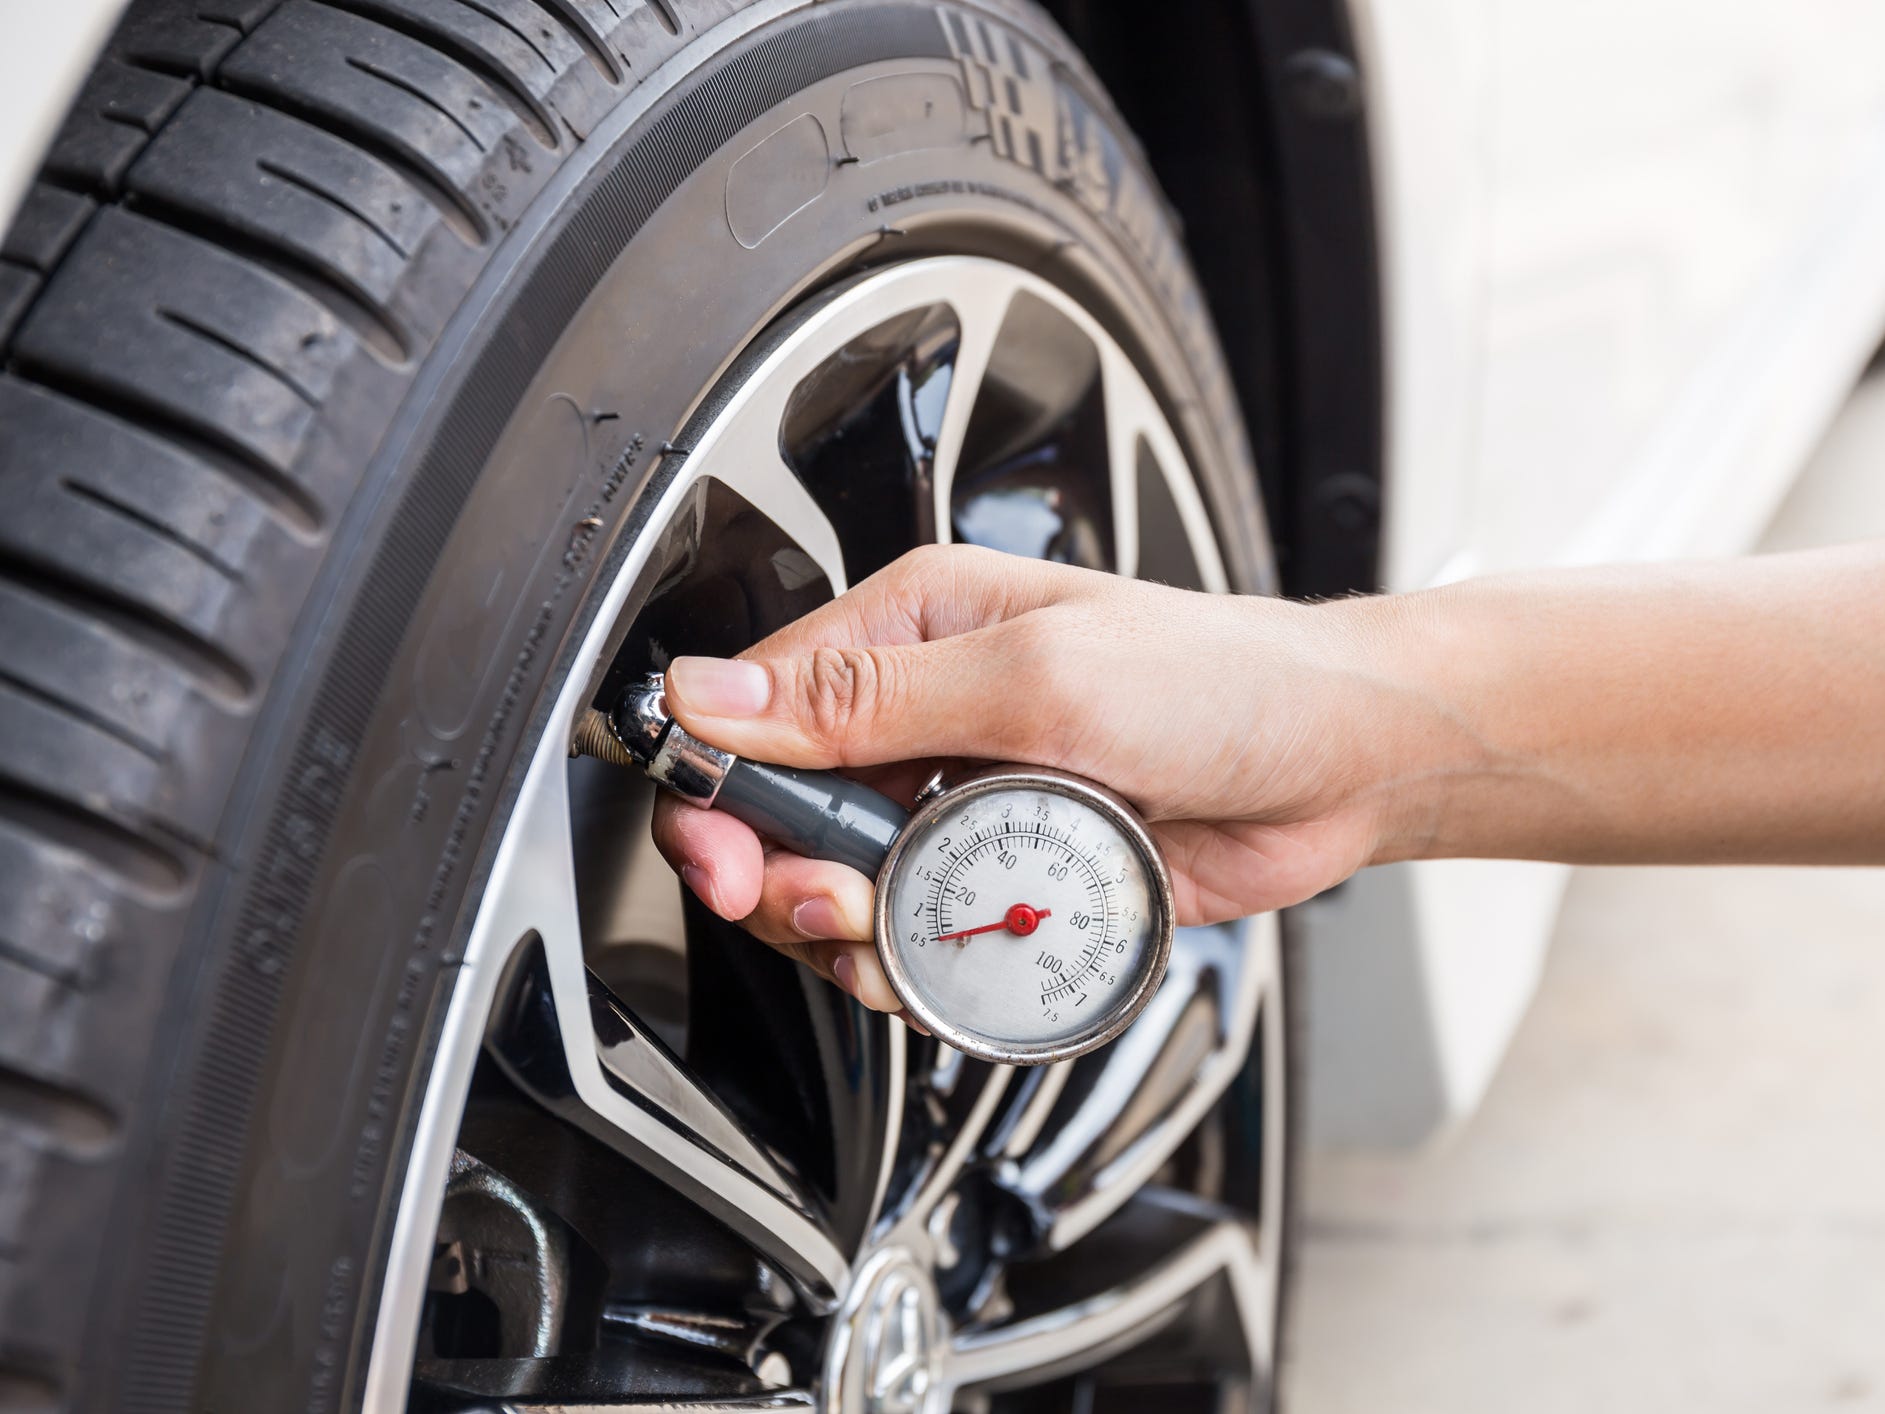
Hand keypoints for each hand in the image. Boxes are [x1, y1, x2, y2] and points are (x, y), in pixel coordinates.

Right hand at [650, 544, 1417, 1010]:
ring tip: (902, 934)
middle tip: (832, 904)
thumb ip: (870, 697)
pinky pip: (920, 933)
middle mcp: (925, 711)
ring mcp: (962, 797)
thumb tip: (717, 694)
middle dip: (786, 875)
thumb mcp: (1038, 676)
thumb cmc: (1221, 681)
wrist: (1337, 763)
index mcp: (913, 628)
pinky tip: (951, 959)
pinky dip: (918, 963)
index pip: (755, 706)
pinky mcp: (1004, 870)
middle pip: (785, 811)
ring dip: (853, 931)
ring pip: (844, 885)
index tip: (730, 857)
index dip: (719, 790)